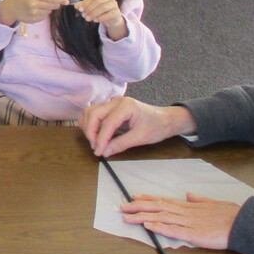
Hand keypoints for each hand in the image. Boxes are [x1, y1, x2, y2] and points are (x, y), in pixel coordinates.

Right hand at [0, 0, 72, 27]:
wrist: (11, 8)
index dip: (61, 0)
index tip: (67, 1)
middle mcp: (34, 4)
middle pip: (52, 5)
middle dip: (55, 4)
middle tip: (52, 2)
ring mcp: (34, 13)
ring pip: (49, 12)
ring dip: (48, 9)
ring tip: (39, 6)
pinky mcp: (33, 20)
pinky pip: (44, 17)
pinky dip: (43, 14)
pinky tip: (36, 11)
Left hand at [75, 0, 127, 39]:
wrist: (111, 18)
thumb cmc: (99, 10)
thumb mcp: (90, 7)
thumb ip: (83, 5)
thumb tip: (76, 6)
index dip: (85, 2)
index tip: (79, 9)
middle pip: (98, 1)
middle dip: (89, 8)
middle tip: (83, 15)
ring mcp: (114, 3)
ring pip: (103, 7)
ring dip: (94, 13)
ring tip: (88, 19)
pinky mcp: (117, 11)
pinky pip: (109, 14)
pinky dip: (101, 18)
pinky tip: (95, 21)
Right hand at [80, 97, 194, 157]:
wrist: (165, 119)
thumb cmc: (156, 127)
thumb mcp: (141, 138)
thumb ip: (121, 144)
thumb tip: (104, 152)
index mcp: (126, 106)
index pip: (107, 123)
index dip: (101, 139)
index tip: (98, 152)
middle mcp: (116, 101)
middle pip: (94, 113)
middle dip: (91, 132)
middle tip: (95, 147)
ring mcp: (112, 103)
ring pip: (90, 112)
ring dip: (88, 127)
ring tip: (94, 142)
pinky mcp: (110, 107)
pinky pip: (94, 113)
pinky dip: (90, 123)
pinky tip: (94, 134)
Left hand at [120, 193, 240, 249]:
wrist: (243, 223)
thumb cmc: (231, 214)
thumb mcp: (214, 203)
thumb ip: (200, 200)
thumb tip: (189, 194)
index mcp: (190, 205)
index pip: (164, 200)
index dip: (147, 198)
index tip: (134, 196)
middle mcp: (186, 212)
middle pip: (157, 207)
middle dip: (138, 207)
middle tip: (122, 206)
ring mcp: (189, 222)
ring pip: (161, 217)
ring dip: (142, 217)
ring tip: (128, 217)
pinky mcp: (194, 234)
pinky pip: (173, 230)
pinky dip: (159, 227)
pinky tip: (148, 225)